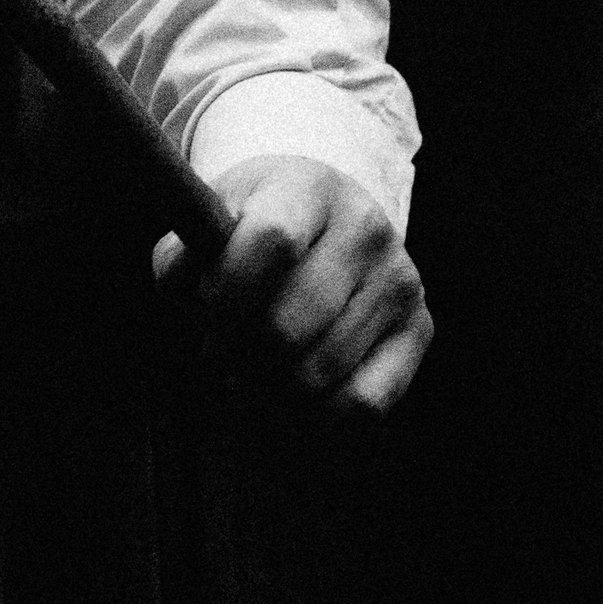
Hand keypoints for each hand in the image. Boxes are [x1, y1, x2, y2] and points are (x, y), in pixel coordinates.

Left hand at [159, 155, 431, 415]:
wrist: (327, 221)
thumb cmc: (253, 230)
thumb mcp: (214, 220)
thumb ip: (183, 255)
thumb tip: (182, 286)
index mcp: (309, 187)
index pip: (272, 239)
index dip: (227, 293)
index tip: (205, 315)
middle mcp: (366, 226)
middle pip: (290, 322)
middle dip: (241, 354)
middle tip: (225, 353)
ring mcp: (399, 277)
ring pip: (319, 371)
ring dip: (271, 388)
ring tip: (256, 369)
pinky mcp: (420, 326)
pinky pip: (363, 402)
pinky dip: (318, 415)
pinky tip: (296, 391)